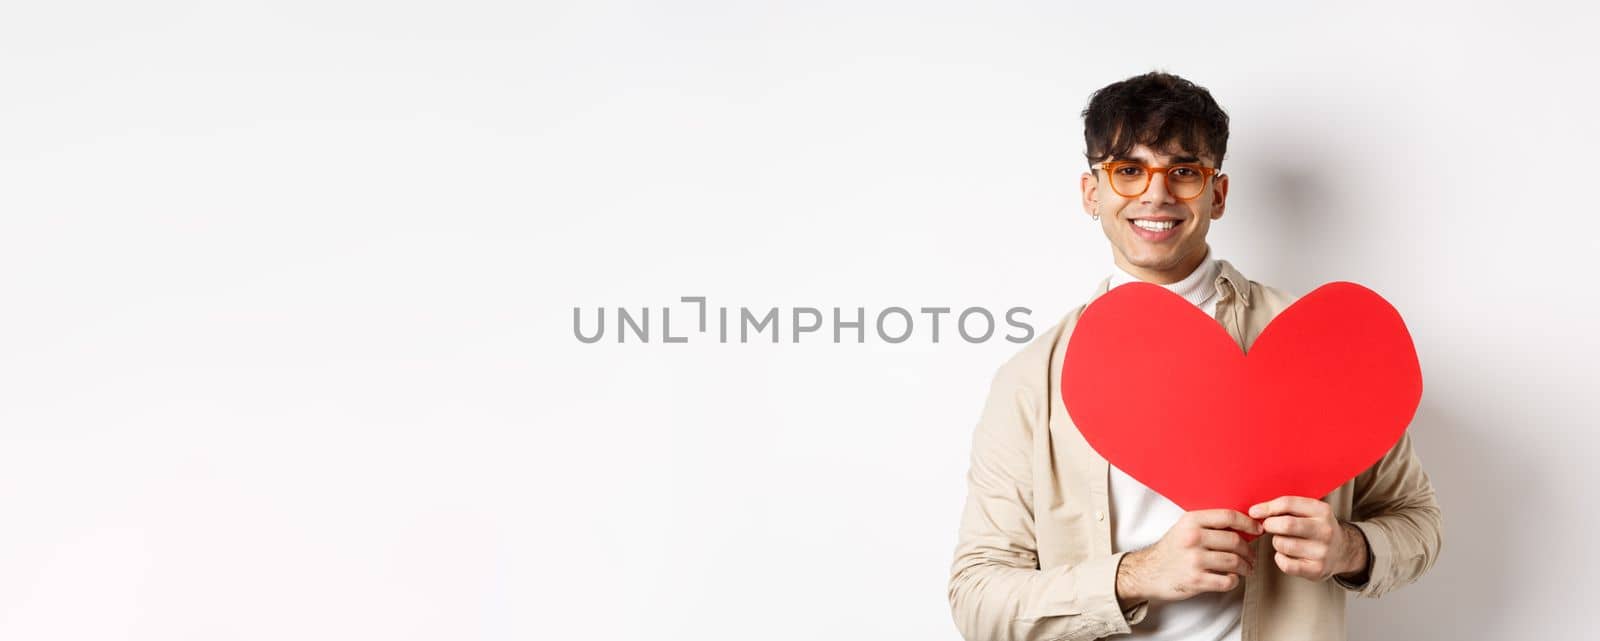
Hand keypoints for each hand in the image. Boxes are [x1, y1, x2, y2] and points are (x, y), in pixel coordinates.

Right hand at [1116, 509, 1260, 606]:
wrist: (1147, 572)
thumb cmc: (1171, 549)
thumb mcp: (1185, 527)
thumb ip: (1209, 524)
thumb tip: (1244, 526)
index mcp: (1191, 521)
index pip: (1228, 516)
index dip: (1249, 523)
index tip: (1258, 530)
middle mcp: (1192, 538)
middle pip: (1235, 541)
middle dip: (1249, 551)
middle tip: (1251, 557)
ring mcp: (1194, 560)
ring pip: (1234, 562)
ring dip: (1246, 567)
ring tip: (1247, 569)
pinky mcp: (1195, 580)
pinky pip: (1227, 581)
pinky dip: (1234, 581)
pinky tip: (1231, 579)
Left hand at [1248, 496, 1367, 581]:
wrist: (1342, 551)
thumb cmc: (1316, 528)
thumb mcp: (1309, 511)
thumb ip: (1287, 508)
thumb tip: (1255, 511)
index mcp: (1322, 510)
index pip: (1288, 504)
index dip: (1267, 507)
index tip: (1253, 512)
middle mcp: (1325, 530)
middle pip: (1286, 525)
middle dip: (1269, 525)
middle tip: (1267, 527)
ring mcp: (1323, 551)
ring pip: (1283, 544)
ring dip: (1276, 542)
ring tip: (1282, 541)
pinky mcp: (1317, 569)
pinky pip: (1286, 564)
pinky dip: (1280, 559)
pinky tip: (1285, 555)